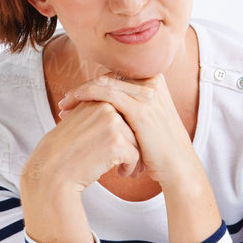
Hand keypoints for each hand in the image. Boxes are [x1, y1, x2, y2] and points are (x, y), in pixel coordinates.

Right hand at [21, 95, 141, 196]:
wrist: (50, 171)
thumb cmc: (61, 152)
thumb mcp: (76, 123)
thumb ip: (94, 115)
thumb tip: (114, 117)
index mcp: (96, 99)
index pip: (122, 113)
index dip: (124, 131)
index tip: (120, 146)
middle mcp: (106, 107)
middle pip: (132, 126)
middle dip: (132, 144)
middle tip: (128, 160)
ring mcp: (112, 124)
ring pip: (136, 141)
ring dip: (133, 158)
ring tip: (124, 169)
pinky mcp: (117, 143)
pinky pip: (135, 156)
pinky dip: (130, 167)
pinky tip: (121, 174)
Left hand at [56, 71, 201, 190]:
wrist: (178, 166)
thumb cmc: (159, 149)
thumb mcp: (146, 121)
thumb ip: (130, 107)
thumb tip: (103, 105)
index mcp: (154, 81)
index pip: (117, 76)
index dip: (94, 85)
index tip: (75, 98)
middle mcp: (152, 82)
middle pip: (109, 77)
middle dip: (84, 88)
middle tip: (66, 101)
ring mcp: (148, 94)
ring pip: (104, 83)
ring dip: (80, 92)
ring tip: (64, 106)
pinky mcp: (141, 108)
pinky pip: (106, 93)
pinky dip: (87, 95)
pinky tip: (73, 104)